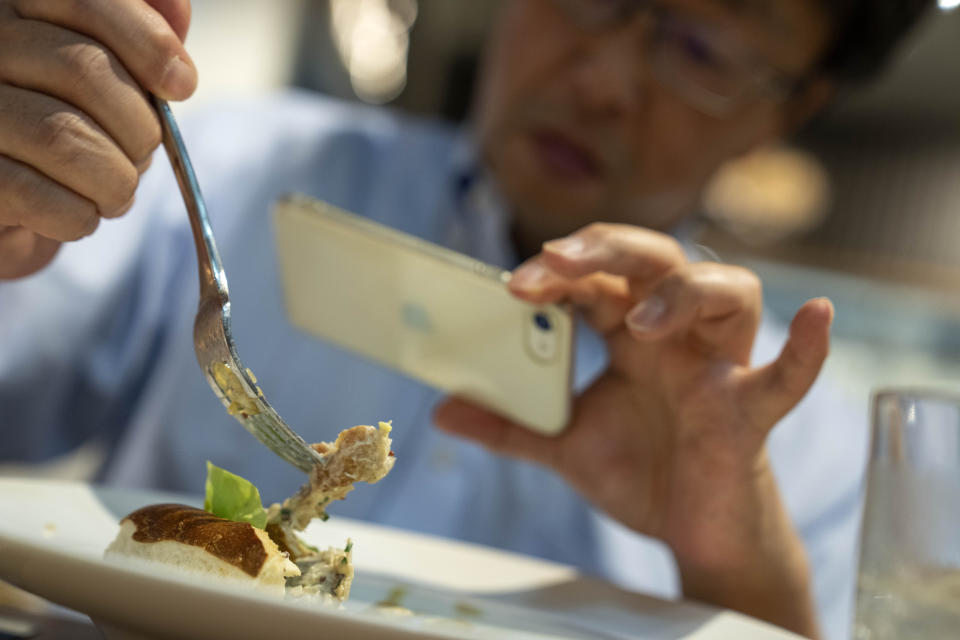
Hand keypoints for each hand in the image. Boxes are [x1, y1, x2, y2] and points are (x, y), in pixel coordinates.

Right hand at [0, 0, 196, 278]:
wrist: (8, 209)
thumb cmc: (63, 135)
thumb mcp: (110, 81)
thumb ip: (138, 38)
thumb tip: (175, 8)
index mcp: (17, 9)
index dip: (146, 41)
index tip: (181, 85)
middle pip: (84, 70)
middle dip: (139, 128)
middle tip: (141, 155)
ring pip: (62, 136)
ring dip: (115, 179)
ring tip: (115, 192)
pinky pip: (33, 194)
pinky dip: (78, 216)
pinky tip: (79, 214)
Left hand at [434, 223, 831, 636]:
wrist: (690, 532)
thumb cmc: (640, 473)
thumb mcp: (563, 445)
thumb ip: (507, 425)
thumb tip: (441, 409)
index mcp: (634, 334)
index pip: (600, 279)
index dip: (561, 270)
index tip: (514, 282)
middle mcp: (678, 336)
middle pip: (656, 262)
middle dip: (606, 254)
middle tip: (553, 264)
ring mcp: (719, 368)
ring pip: (729, 293)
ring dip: (682, 294)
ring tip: (634, 323)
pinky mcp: (748, 414)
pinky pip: (785, 377)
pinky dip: (805, 350)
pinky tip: (816, 316)